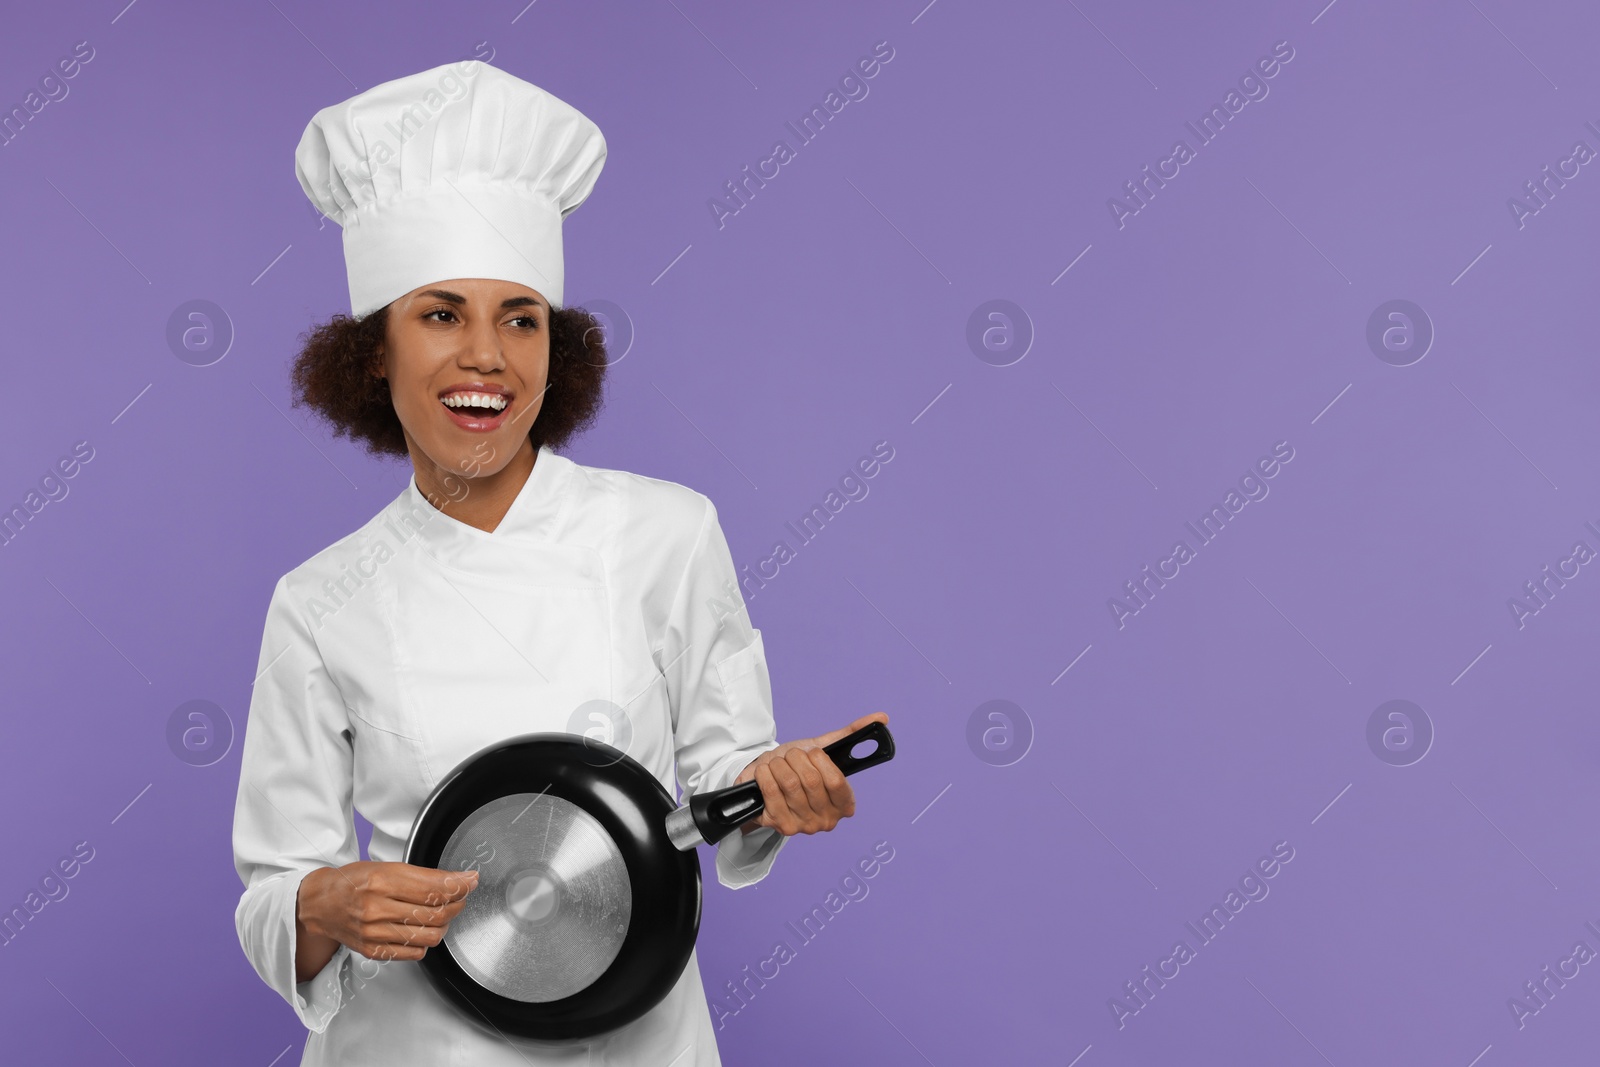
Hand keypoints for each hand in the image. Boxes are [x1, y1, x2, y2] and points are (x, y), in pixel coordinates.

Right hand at [294, 861, 478, 980]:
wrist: (319, 905)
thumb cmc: (352, 882)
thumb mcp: (385, 867)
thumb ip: (421, 875)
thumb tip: (458, 879)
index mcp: (381, 881)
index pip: (433, 888)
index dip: (459, 885)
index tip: (471, 880)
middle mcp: (377, 908)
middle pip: (435, 914)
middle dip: (457, 904)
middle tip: (460, 896)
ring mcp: (374, 933)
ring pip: (429, 935)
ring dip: (444, 925)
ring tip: (442, 914)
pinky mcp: (373, 951)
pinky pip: (414, 952)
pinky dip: (426, 941)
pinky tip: (423, 929)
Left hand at [733, 712, 888, 836]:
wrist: (766, 782)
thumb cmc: (798, 768)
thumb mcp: (823, 749)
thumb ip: (851, 734)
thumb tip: (881, 717)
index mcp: (844, 804)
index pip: (837, 781)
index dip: (820, 761)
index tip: (812, 753)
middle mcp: (827, 820)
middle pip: (810, 781)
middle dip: (795, 758)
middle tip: (791, 756)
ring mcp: (803, 826)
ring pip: (789, 783)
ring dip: (778, 764)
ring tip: (777, 763)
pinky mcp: (779, 826)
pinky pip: (770, 791)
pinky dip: (765, 773)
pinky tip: (766, 772)